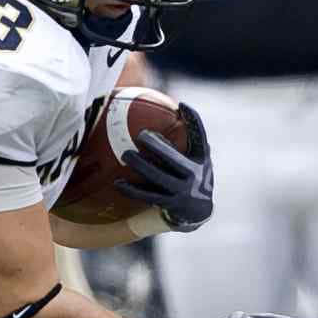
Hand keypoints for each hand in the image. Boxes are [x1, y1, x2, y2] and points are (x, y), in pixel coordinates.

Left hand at [114, 102, 213, 231]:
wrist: (198, 212)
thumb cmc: (194, 175)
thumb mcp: (199, 157)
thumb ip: (193, 136)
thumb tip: (181, 106)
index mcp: (200, 161)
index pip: (200, 138)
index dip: (194, 121)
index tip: (181, 105)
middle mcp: (193, 176)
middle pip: (174, 159)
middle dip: (158, 146)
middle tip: (141, 134)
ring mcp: (181, 192)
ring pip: (158, 177)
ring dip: (142, 166)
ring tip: (126, 155)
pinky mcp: (168, 205)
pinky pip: (147, 196)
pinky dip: (132, 190)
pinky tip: (117, 183)